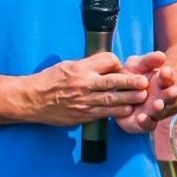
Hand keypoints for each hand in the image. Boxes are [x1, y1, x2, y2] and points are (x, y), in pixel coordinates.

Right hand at [23, 53, 153, 126]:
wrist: (31, 100)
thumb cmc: (49, 80)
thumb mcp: (68, 66)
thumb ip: (88, 65)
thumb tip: (107, 64)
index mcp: (80, 68)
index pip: (107, 61)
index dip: (117, 64)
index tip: (121, 68)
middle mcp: (83, 84)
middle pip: (112, 81)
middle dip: (130, 82)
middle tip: (145, 82)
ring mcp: (83, 100)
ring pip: (111, 99)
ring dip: (129, 98)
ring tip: (143, 96)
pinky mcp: (83, 115)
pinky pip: (104, 113)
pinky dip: (117, 112)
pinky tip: (128, 110)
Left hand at [115, 51, 176, 133]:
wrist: (125, 94)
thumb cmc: (134, 77)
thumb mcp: (139, 64)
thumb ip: (149, 60)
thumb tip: (161, 56)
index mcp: (162, 83)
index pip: (168, 79)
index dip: (168, 76)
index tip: (166, 71)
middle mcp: (161, 98)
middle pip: (169, 97)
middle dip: (170, 94)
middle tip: (172, 90)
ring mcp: (153, 111)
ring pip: (160, 111)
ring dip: (160, 108)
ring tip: (158, 104)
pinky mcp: (143, 122)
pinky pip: (147, 124)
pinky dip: (146, 122)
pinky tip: (142, 118)